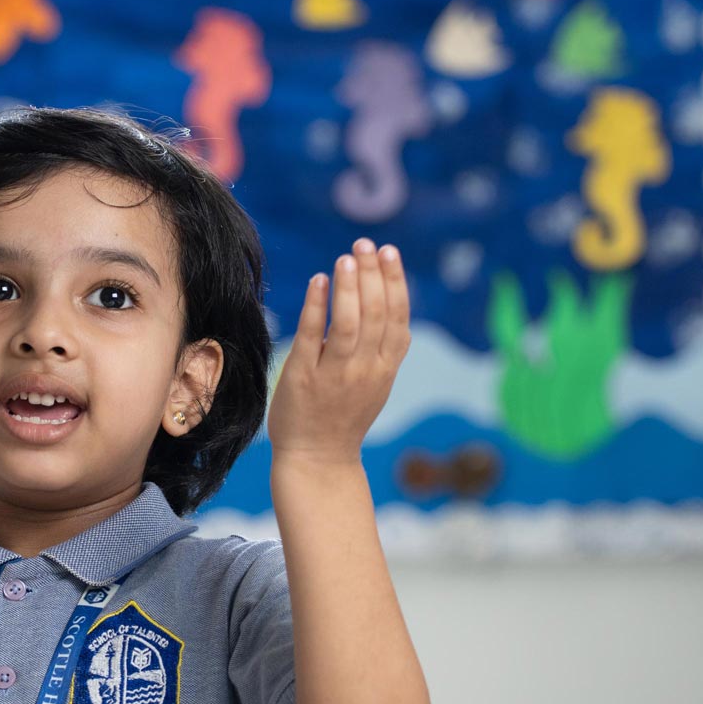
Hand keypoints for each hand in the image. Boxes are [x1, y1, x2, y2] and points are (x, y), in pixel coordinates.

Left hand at [268, 238, 409, 467]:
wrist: (318, 459)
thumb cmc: (343, 416)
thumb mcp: (375, 382)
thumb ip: (383, 346)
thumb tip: (384, 298)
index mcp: (385, 368)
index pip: (398, 317)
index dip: (395, 281)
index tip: (389, 251)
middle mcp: (366, 370)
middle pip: (377, 313)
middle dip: (372, 274)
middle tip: (364, 244)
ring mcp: (336, 375)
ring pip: (349, 323)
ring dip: (349, 286)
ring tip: (345, 258)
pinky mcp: (304, 377)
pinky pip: (313, 336)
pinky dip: (318, 306)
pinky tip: (318, 280)